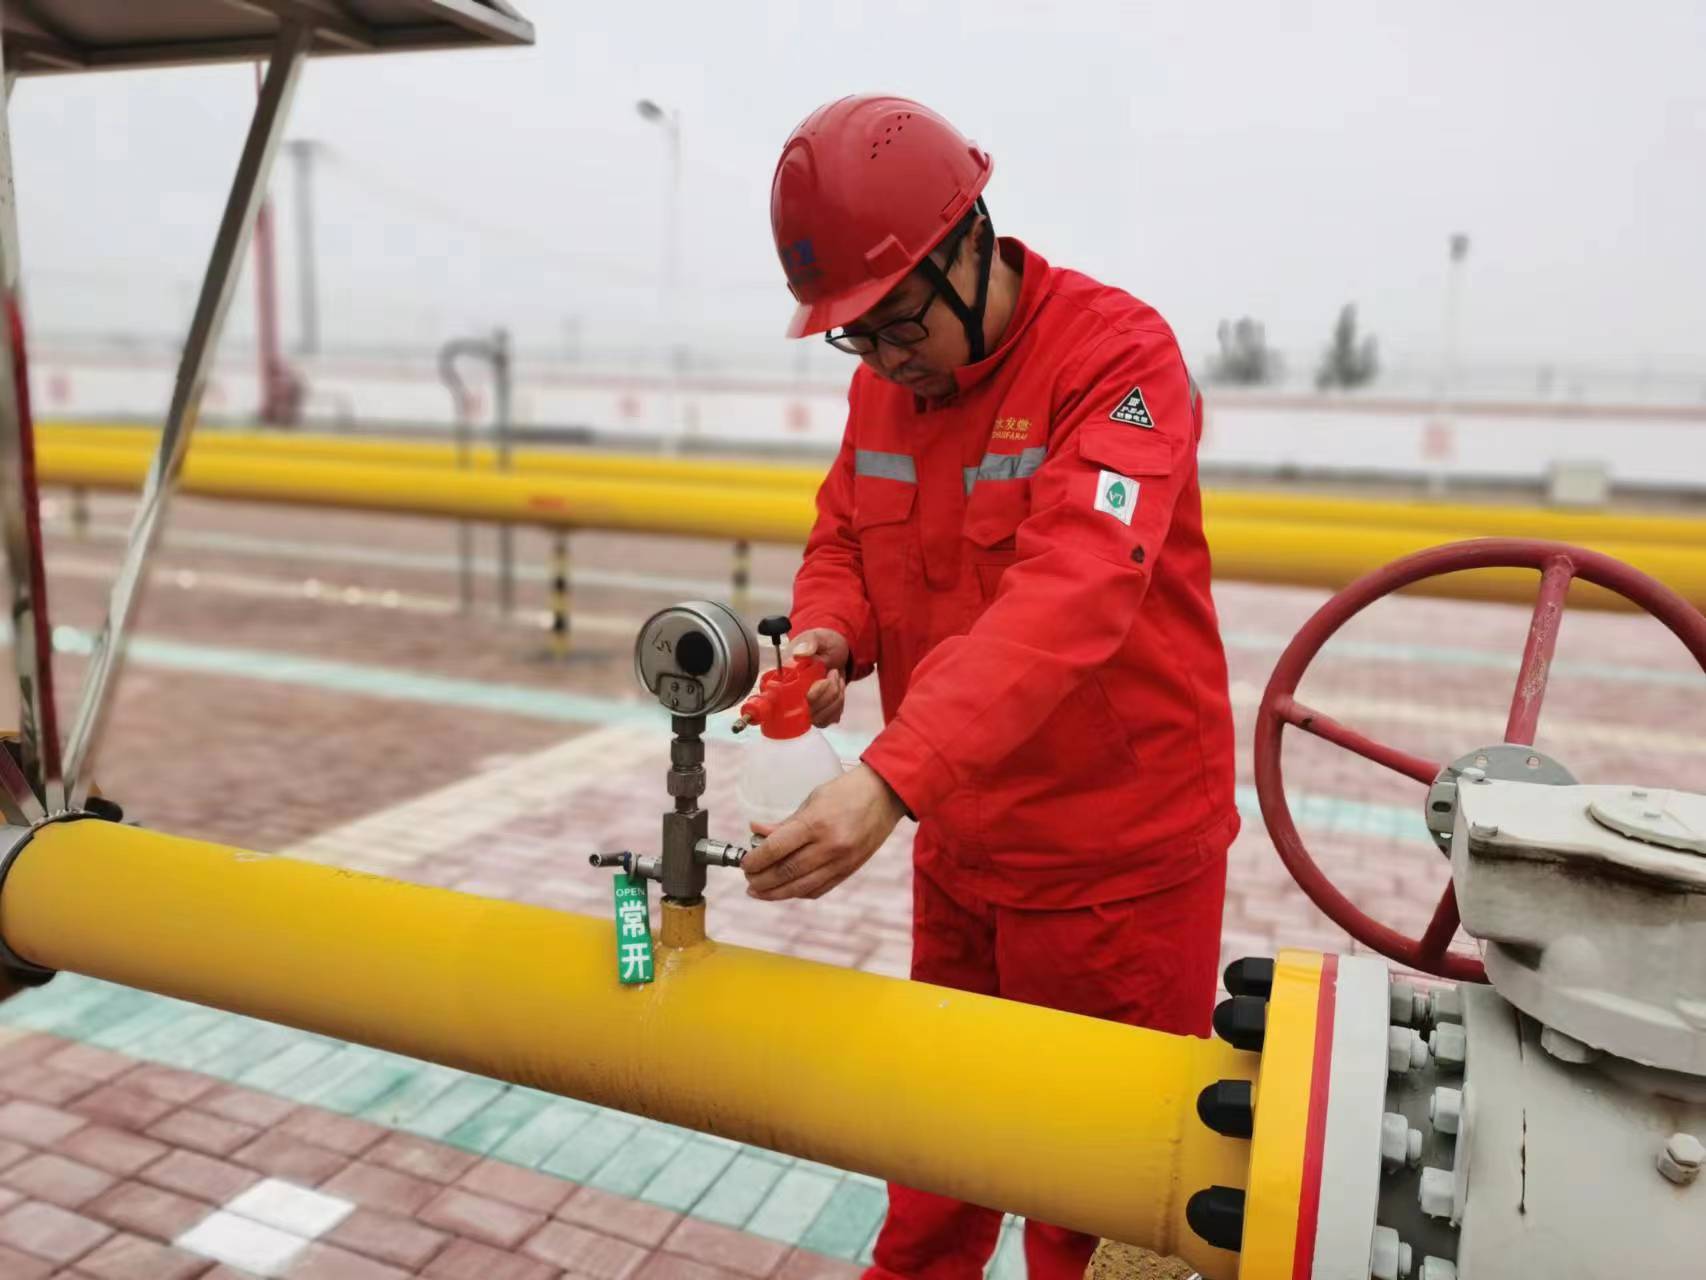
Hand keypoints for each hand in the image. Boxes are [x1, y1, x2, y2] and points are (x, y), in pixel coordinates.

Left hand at [744, 764, 905, 900]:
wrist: (885, 795)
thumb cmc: (847, 792)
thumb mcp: (812, 800)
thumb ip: (785, 822)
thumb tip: (756, 833)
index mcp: (817, 824)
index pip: (776, 849)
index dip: (755, 860)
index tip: (744, 863)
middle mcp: (830, 846)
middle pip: (786, 873)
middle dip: (761, 880)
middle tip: (748, 879)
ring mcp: (841, 862)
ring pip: (801, 887)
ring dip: (776, 893)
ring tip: (759, 891)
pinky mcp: (850, 871)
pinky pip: (819, 890)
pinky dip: (799, 892)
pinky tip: (786, 890)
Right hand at [790, 628, 849, 727]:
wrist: (836, 651)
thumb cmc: (824, 644)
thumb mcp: (818, 637)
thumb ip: (809, 643)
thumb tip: (799, 653)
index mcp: (785, 677)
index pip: (790, 698)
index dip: (812, 693)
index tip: (826, 679)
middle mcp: (790, 696)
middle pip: (809, 710)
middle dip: (830, 692)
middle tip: (834, 673)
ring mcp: (802, 707)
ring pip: (819, 718)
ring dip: (836, 698)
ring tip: (836, 680)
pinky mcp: (814, 713)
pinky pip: (826, 720)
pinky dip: (838, 706)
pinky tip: (838, 692)